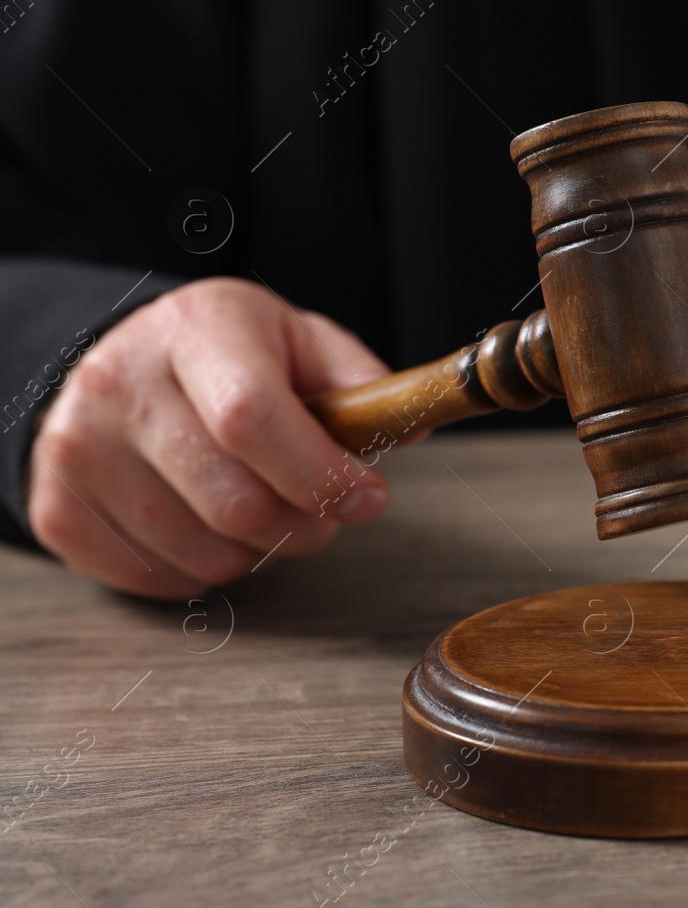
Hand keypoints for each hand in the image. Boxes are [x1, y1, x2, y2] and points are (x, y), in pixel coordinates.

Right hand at [28, 277, 392, 598]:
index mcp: (194, 328)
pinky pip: (159, 578)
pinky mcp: (57, 508)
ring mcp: (78, 449)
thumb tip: (409, 427)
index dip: (321, 474)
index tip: (367, 497)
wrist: (122, 362)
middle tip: (323, 511)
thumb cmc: (227, 356)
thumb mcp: (297, 340)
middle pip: (235, 500)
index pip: (252, 417)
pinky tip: (211, 527)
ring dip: (259, 552)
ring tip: (266, 511)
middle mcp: (120, 383)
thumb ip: (357, 380)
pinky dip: (205, 571)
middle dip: (304, 524)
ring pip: (203, 551)